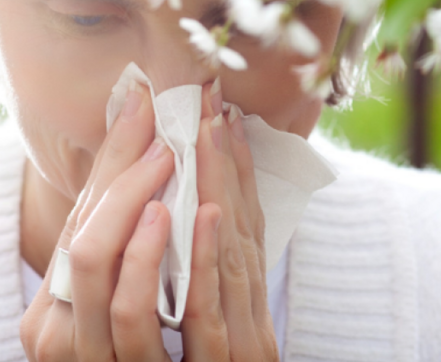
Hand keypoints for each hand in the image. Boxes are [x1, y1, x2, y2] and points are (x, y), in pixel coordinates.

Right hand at [20, 80, 174, 361]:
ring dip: (151, 224)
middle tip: (163, 135)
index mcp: (51, 316)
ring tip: (173, 168)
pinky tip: (210, 214)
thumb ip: (114, 224)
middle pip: (85, 256)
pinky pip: (179, 325)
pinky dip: (192, 263)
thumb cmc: (137, 347)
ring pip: (122, 296)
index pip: (75, 229)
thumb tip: (132, 121)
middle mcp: (69, 346)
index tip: (143, 105)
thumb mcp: (115, 287)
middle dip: (123, 188)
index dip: (109, 166)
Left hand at [181, 81, 278, 360]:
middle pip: (241, 230)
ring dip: (220, 190)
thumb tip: (189, 219)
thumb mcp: (209, 337)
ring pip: (232, 256)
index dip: (236, 171)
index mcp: (246, 313)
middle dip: (225, 163)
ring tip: (210, 133)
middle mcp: (252, 323)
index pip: (245, 229)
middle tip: (213, 103)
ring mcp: (243, 347)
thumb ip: (201, 291)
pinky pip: (212, 309)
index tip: (224, 117)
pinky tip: (207, 212)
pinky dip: (210, 258)